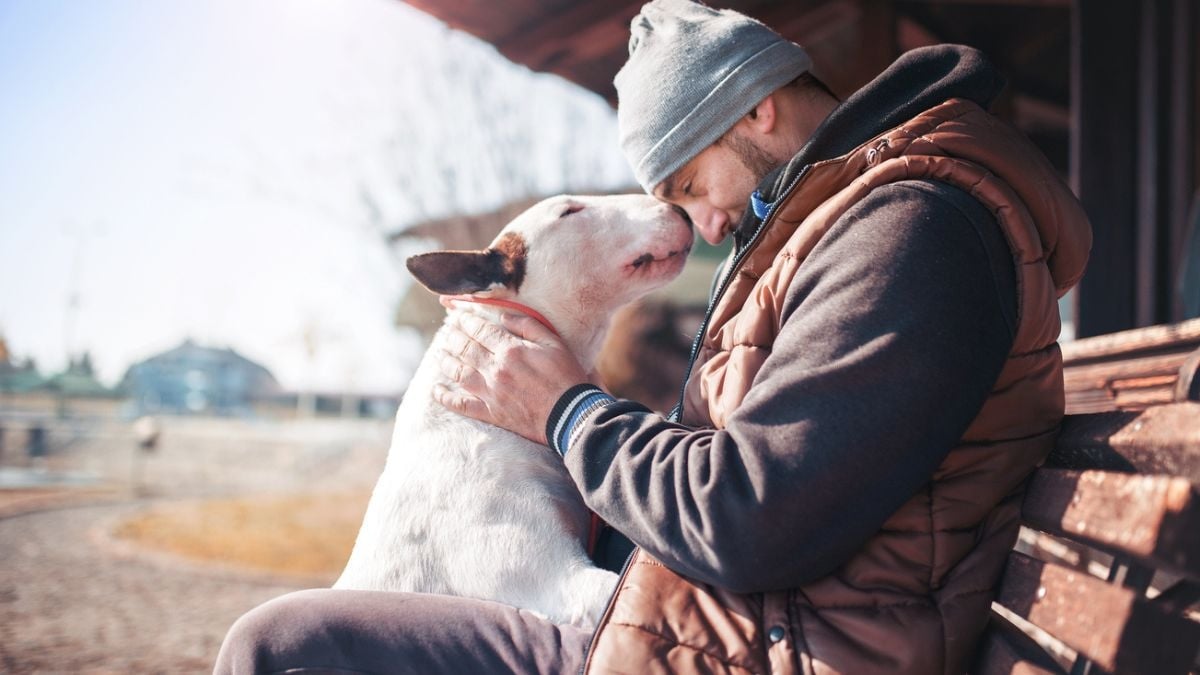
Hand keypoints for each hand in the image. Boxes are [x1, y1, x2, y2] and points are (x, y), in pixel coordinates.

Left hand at [433, 301, 589, 444]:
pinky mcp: (491, 413)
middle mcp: (496, 370)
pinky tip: (436, 390)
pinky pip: (461, 405)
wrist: (571, 416)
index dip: (467, 320)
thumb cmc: (566, 378)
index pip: (481, 330)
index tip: (458, 315)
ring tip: (440, 354)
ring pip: (458, 373)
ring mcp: (490, 393)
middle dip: (453, 336)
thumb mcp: (554, 344)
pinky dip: (446, 397)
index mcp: (511, 350)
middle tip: (448, 331)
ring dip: (446, 361)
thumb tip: (504, 317)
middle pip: (465, 349)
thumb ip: (528, 327)